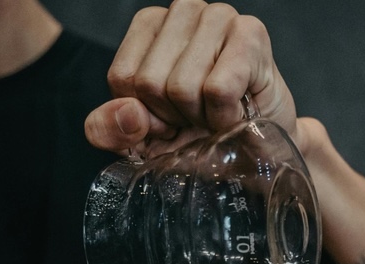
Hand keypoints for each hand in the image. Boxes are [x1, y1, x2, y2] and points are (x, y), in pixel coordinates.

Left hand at [83, 0, 298, 158]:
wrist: (256, 150)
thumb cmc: (199, 134)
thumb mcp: (140, 139)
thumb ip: (108, 128)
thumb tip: (129, 113)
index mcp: (149, 25)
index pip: (122, 79)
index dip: (146, 114)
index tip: (171, 117)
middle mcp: (183, 11)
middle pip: (150, 82)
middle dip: (174, 117)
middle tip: (199, 116)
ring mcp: (218, 16)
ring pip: (182, 87)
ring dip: (202, 118)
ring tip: (218, 112)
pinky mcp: (251, 34)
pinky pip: (218, 90)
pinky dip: (225, 117)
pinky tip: (237, 112)